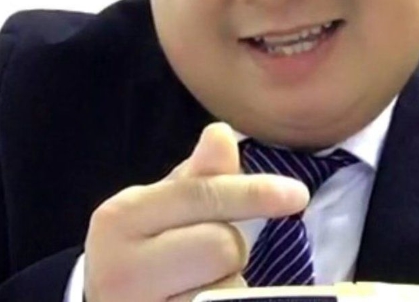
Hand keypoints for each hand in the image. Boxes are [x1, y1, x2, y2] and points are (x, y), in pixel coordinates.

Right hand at [84, 122, 308, 301]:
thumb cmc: (139, 249)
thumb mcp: (160, 206)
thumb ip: (197, 175)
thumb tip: (222, 133)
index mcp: (121, 217)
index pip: (200, 196)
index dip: (252, 193)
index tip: (297, 194)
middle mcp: (122, 268)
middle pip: (222, 245)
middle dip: (230, 245)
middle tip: (205, 255)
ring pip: (229, 289)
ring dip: (227, 284)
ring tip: (195, 284)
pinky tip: (198, 298)